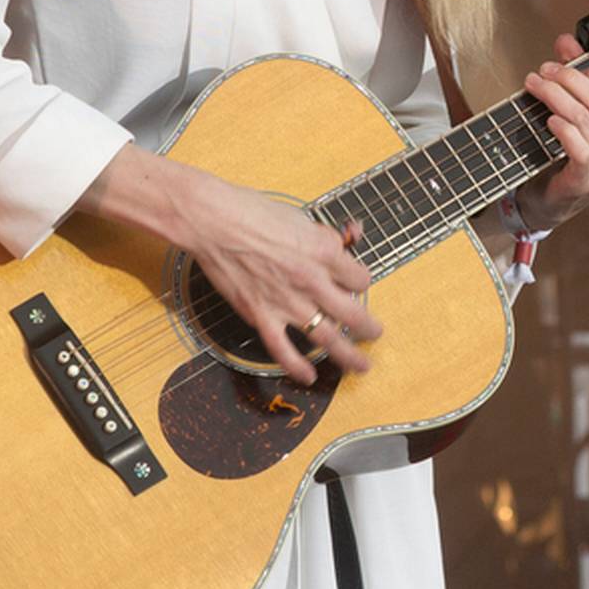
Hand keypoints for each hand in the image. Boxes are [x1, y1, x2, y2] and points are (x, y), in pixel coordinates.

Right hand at [174, 169, 382, 383]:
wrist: (214, 222)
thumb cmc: (253, 212)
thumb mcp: (300, 218)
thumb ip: (323, 237)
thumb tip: (341, 243)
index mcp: (325, 251)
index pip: (360, 277)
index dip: (360, 281)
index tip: (355, 284)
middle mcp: (312, 280)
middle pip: (353, 313)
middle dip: (369, 328)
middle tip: (375, 334)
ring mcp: (287, 301)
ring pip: (328, 336)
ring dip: (348, 355)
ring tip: (361, 365)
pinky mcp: (261, 315)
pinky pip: (283, 350)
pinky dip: (298, 367)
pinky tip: (309, 376)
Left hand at [518, 33, 588, 229]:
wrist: (553, 194)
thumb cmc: (572, 147)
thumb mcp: (579, 106)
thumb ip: (577, 72)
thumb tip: (566, 41)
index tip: (568, 61)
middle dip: (568, 79)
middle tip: (544, 71)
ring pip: (584, 120)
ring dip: (555, 97)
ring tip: (535, 85)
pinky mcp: (587, 181)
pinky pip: (577, 146)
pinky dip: (560, 128)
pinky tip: (548, 119)